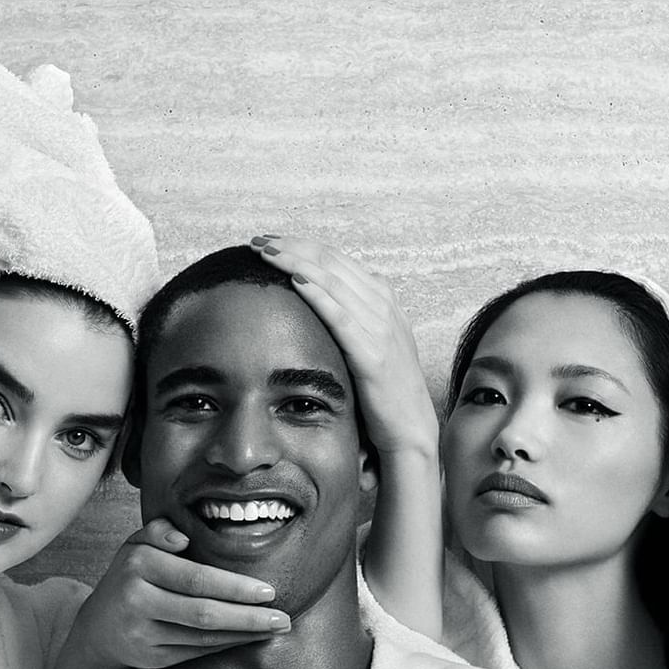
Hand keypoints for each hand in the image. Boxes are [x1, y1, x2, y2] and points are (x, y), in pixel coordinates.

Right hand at [43, 519, 290, 668]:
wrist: (97, 628)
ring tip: (276, 627)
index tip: (268, 590)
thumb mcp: (135, 547)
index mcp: (139, 565)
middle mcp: (137, 600)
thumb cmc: (129, 579)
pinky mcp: (151, 658)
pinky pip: (197, 651)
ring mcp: (143, 633)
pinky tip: (250, 637)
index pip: (196, 578)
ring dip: (244, 633)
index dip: (234, 587)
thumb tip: (182, 536)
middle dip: (248, 616)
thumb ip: (158, 531)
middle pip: (203, 612)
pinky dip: (226, 644)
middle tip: (283, 616)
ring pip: (202, 636)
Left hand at [248, 237, 436, 458]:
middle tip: (259, 241)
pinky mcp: (373, 354)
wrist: (410, 427)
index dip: (301, 245)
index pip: (336, 258)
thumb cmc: (384, 388)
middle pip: (331, 261)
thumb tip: (324, 294)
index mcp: (382, 297)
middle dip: (292, 247)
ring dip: (297, 262)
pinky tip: (295, 281)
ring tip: (266, 253)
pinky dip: (319, 295)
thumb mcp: (372, 341)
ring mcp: (381, 327)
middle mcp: (384, 305)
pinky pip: (342, 317)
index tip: (270, 241)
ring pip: (334, 281)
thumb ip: (354, 315)